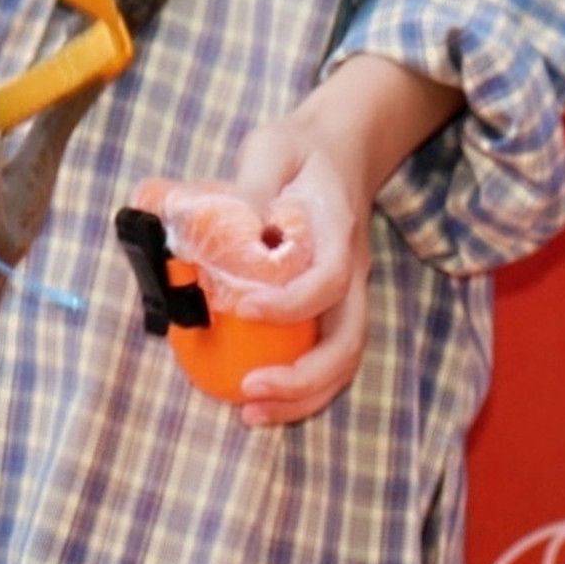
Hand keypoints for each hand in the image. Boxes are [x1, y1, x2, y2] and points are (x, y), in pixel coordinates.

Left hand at [210, 91, 385, 429]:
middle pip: (348, 341)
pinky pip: (326, 358)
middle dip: (303, 377)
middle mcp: (353, 274)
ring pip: (342, 361)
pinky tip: (255, 402)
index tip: (244, 308)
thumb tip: (211, 215)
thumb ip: (249, 181)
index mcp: (339, 233)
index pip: (329, 278)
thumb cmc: (298, 152)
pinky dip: (298, 389)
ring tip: (251, 414)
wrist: (341, 152)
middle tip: (248, 391)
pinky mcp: (334, 311)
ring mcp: (349, 297)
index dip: (292, 303)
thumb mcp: (271, 149)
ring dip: (302, 396)